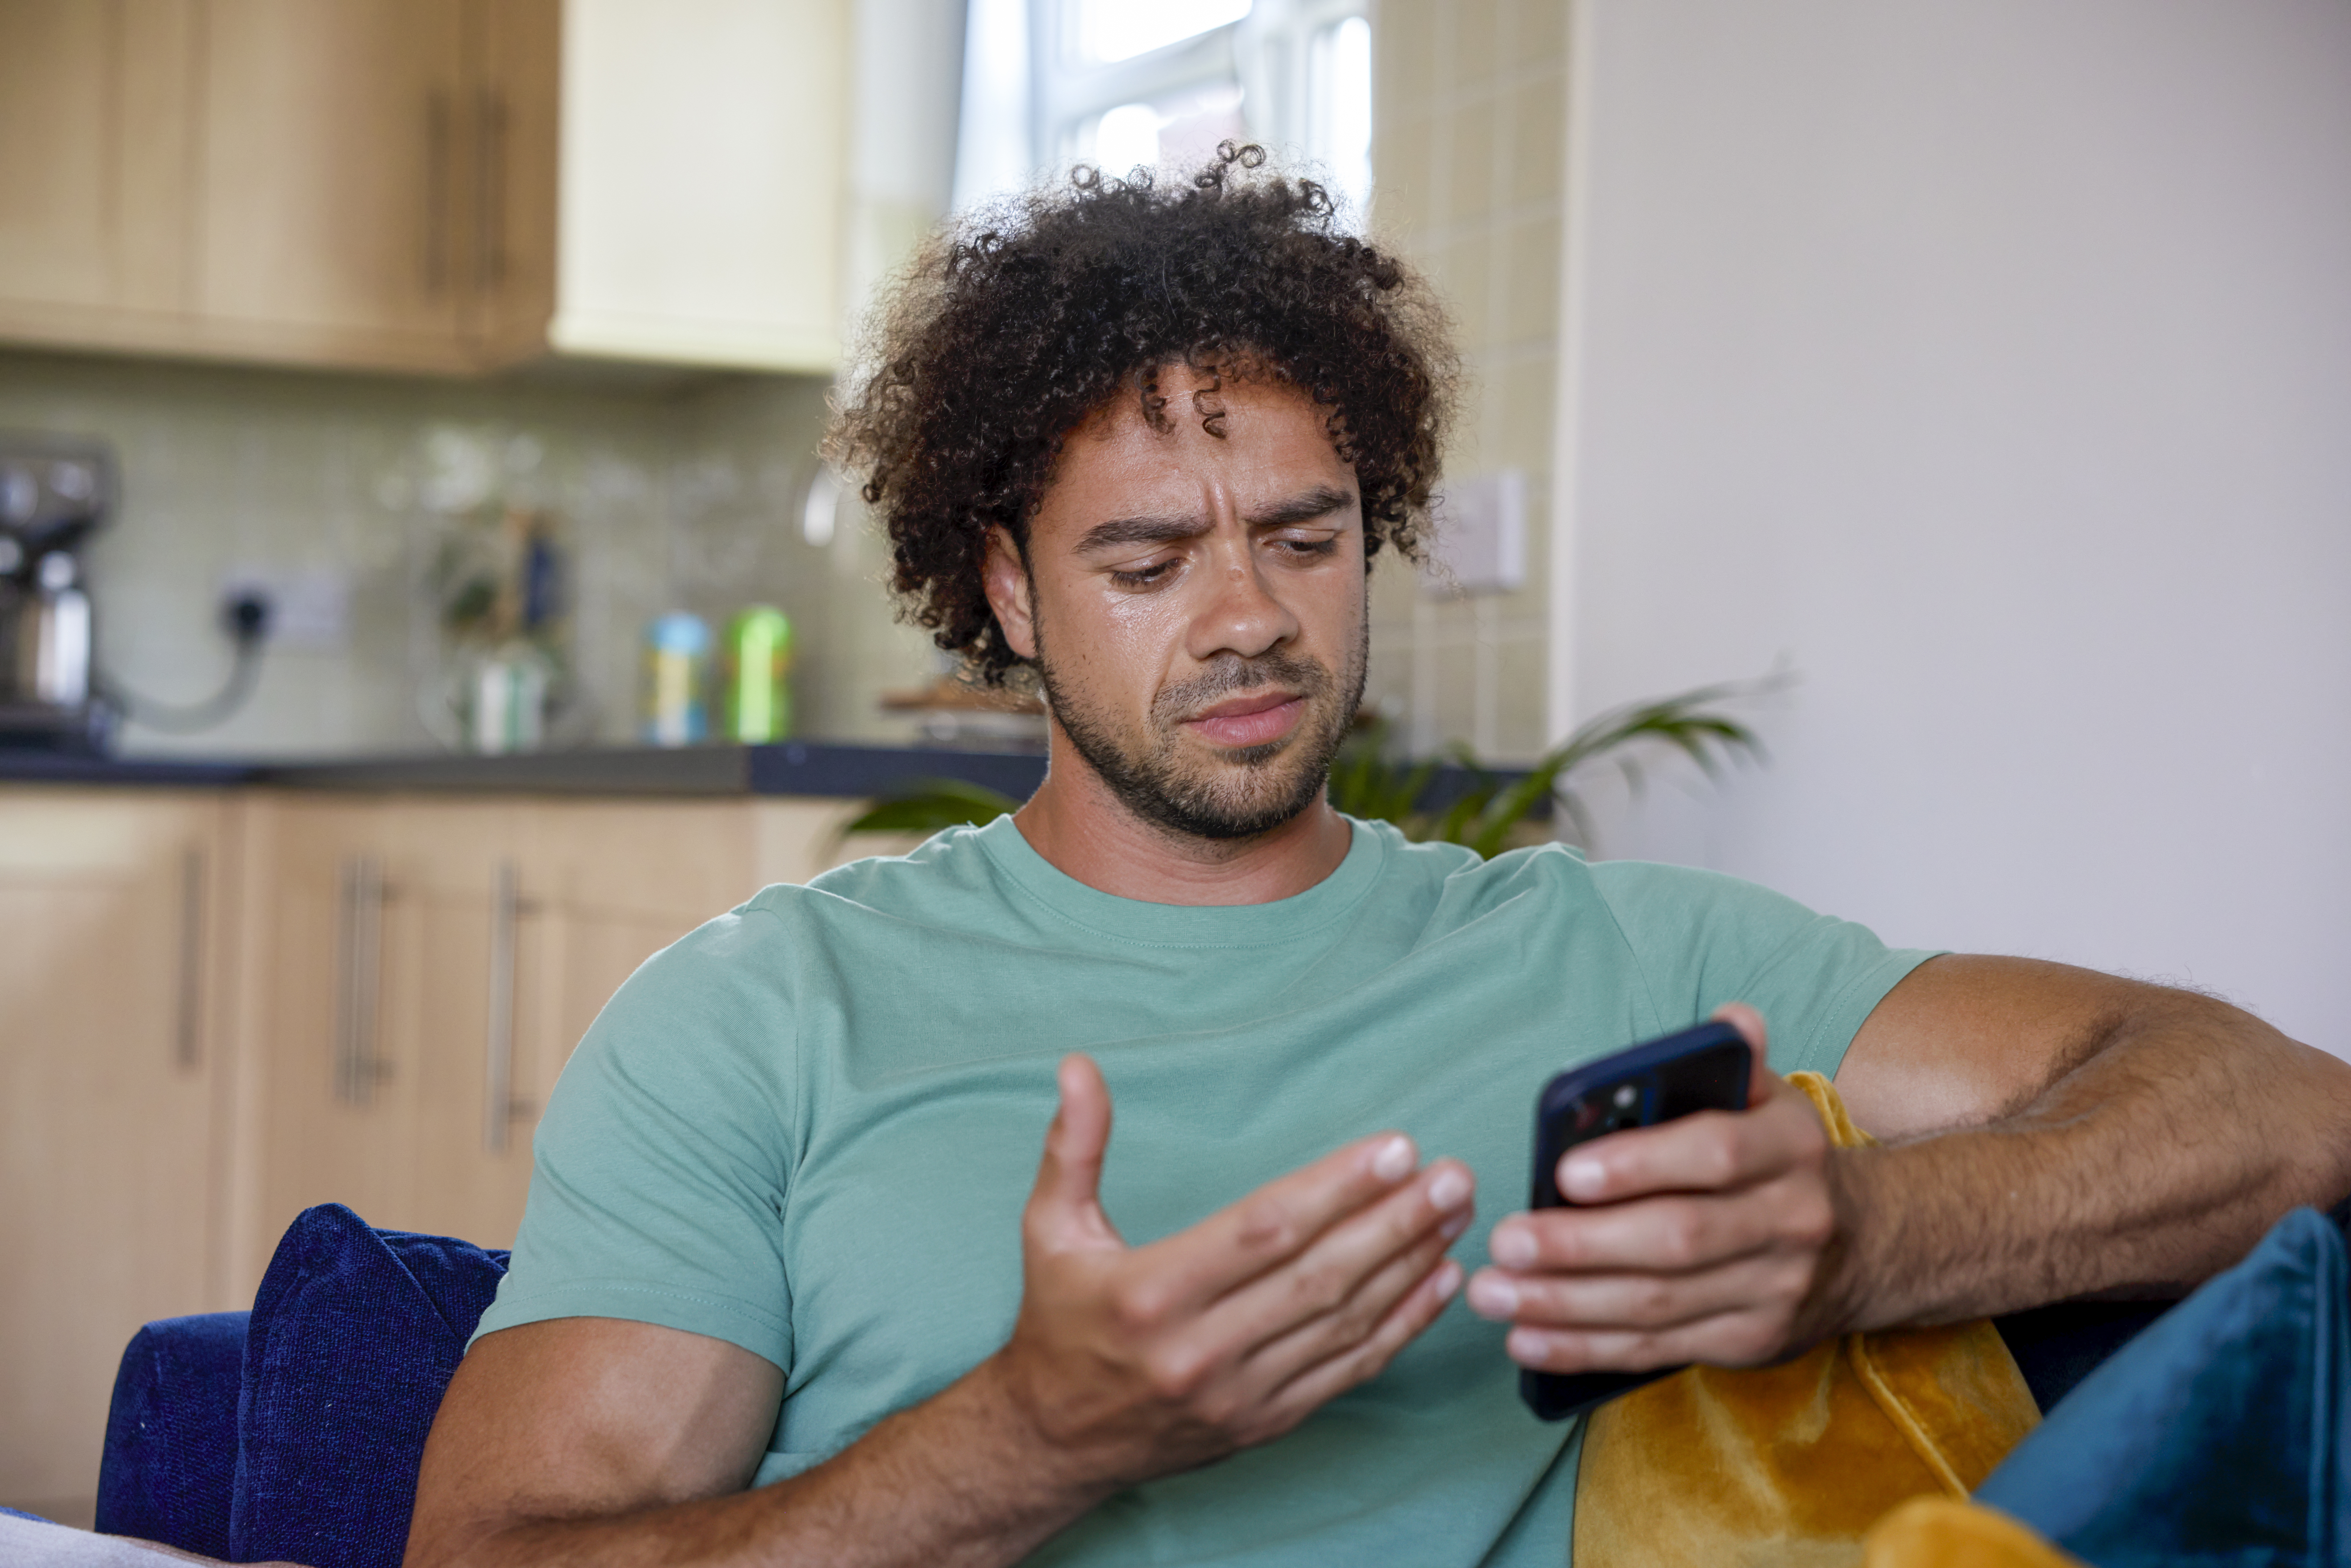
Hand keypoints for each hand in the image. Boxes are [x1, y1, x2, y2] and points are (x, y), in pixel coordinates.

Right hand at [986, 1054, 1473, 1495]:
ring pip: (1345, 1324)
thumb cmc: (1058, 1322)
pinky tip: (1441, 1282)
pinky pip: (1349, 1372)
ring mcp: (1239, 1395)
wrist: (1052, 1442)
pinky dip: (1402, 1327)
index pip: (1265, 1231)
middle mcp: (1200, 1351)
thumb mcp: (1048, 1228)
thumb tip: (1079, 1067)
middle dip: (1396, 1221)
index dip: (1337, 1189)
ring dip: (1411, 1265)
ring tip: (1456, 1214)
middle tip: (1452, 1176)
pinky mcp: (1266, 1423)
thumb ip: (1073, 1147)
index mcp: (1151, 1293)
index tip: (1395, 1149)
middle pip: (1320, 1276)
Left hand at [1466, 1004, 1845, 1373]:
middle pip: (1675, 1238)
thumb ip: (1732, 1064)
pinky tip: (1528, 1340)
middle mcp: (1791, 1220)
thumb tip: (1731, 1021)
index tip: (1564, 1173)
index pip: (1713, 1153)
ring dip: (1565, 1304)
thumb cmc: (1775, 1159)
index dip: (1639, 1164)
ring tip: (1493, 1293)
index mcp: (1789, 1147)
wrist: (1862, 1244)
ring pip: (1657, 1302)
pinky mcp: (1750, 1340)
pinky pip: (1658, 1347)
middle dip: (1580, 1245)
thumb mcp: (1767, 1102)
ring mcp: (1774, 1289)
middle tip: (1504, 1243)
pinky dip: (1587, 1347)